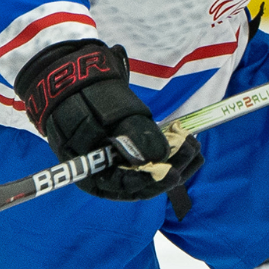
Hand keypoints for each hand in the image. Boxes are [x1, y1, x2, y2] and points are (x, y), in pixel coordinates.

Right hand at [17, 40, 203, 201]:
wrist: (74, 82)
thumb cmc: (80, 100)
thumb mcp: (101, 116)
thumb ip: (130, 136)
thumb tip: (159, 156)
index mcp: (92, 173)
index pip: (124, 186)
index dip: (150, 181)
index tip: (171, 172)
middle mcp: (109, 174)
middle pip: (145, 183)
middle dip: (172, 169)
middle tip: (191, 151)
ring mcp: (123, 163)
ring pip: (155, 171)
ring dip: (178, 160)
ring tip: (194, 143)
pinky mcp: (135, 152)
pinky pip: (157, 158)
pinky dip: (174, 151)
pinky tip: (189, 140)